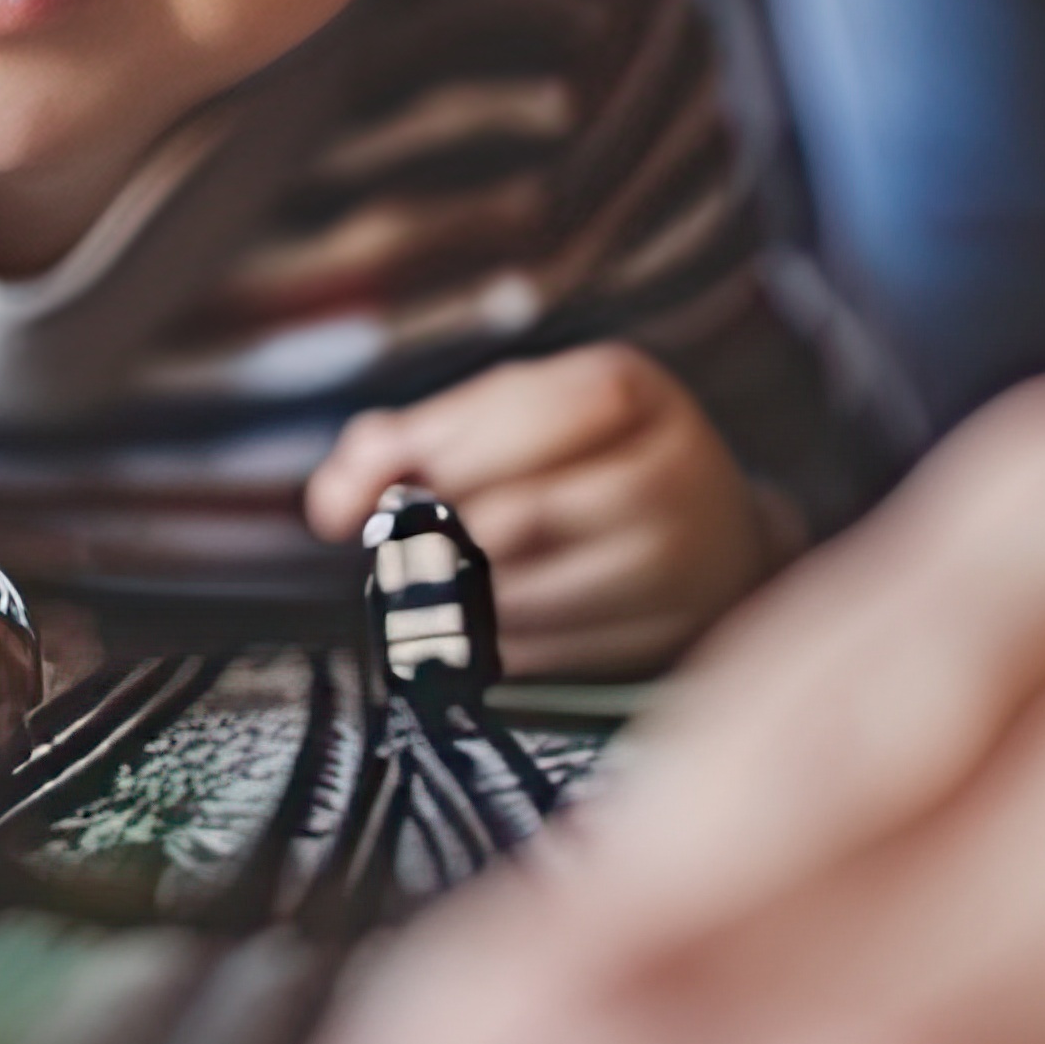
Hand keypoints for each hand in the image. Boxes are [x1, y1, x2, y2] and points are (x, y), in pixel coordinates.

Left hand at [304, 344, 799, 677]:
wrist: (714, 534)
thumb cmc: (585, 460)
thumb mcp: (511, 418)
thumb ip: (409, 441)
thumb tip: (330, 503)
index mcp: (624, 388)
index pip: (510, 418)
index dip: (429, 458)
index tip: (377, 491)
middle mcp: (667, 470)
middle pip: (511, 519)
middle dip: (440, 539)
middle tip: (415, 545)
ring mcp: (677, 561)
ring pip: (522, 598)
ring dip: (461, 600)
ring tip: (455, 580)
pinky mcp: (669, 636)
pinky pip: (547, 655)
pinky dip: (498, 644)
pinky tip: (499, 620)